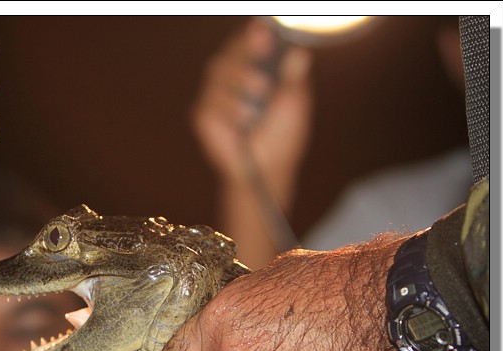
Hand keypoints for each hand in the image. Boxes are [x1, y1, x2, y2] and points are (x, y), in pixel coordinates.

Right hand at [193, 19, 312, 267]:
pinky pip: (210, 99)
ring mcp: (215, 96)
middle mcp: (232, 80)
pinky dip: (230, 108)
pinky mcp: (203, 115)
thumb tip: (299, 52)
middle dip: (244, 50)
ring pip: (217, 70)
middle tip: (261, 46)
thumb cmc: (282, 137)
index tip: (262, 28)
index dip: (251, 34)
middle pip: (228, 52)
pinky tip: (242, 121)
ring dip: (240, 80)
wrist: (266, 169)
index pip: (246, 43)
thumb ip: (293, 76)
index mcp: (255, 71)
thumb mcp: (294, 103)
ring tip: (260, 95)